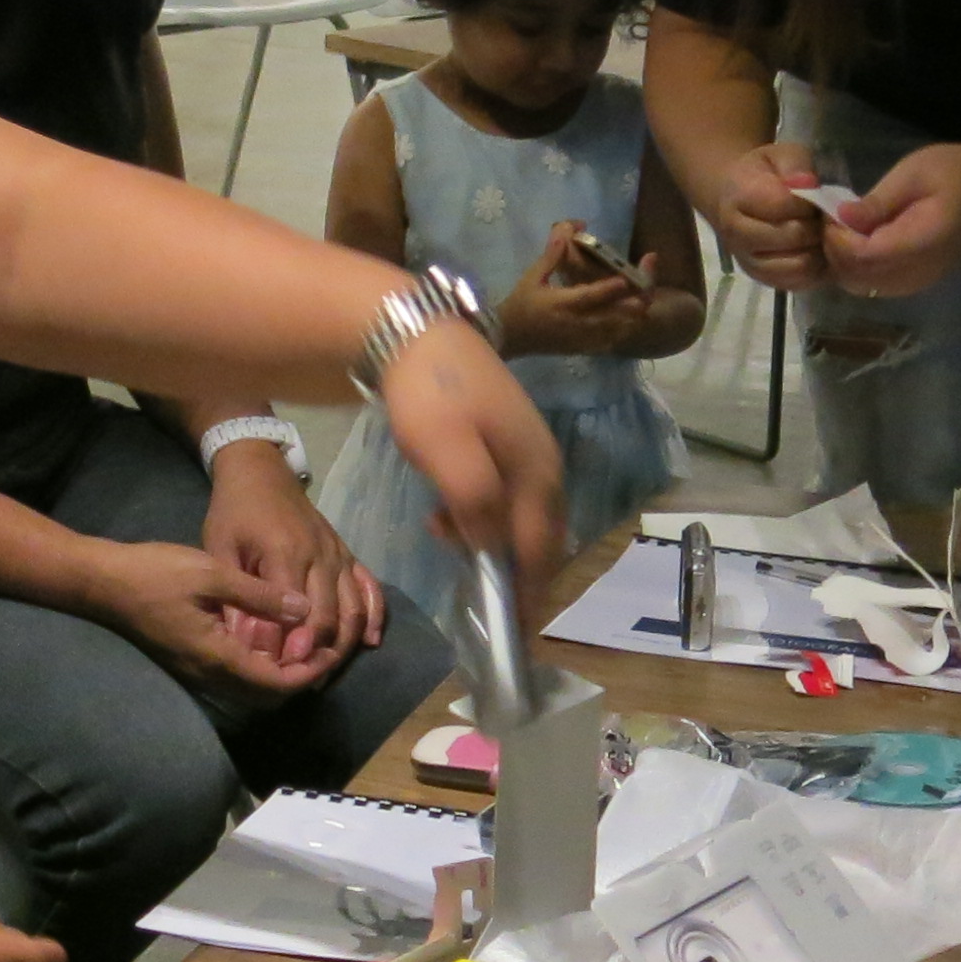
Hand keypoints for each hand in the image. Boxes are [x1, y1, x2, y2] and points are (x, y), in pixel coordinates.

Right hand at [80, 537, 322, 695]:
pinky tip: (269, 636)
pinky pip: (235, 677)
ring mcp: (198, 672)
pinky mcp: (190, 662)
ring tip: (302, 641)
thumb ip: (259, 596)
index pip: (278, 683)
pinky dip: (260, 666)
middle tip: (323, 646)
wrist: (103, 583)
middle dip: (301, 677)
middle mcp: (211, 675)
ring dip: (280, 673)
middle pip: (268, 695)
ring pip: (251, 689)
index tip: (332, 648)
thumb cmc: (155, 574)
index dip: (311, 671)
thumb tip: (303, 611)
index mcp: (220, 657)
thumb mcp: (212, 575)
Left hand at [198, 441, 384, 677]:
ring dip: (344, 644)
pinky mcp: (348, 553)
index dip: (290, 647)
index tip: (280, 671)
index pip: (295, 614)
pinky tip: (369, 643)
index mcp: (285, 554)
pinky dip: (374, 616)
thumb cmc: (234, 512)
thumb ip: (235, 595)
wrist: (260, 471)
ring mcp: (339, 554)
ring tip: (325, 671)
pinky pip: (370, 587)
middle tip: (302, 680)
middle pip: (329, 617)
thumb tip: (243, 643)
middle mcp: (321, 556)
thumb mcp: (220, 550)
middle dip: (318, 653)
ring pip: (354, 608)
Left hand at [375, 320, 565, 608]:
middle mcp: (545, 465)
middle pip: (541, 536)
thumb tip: (491, 551)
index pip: (541, 549)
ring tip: (444, 535)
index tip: (515, 629)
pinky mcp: (506, 439)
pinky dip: (482, 514)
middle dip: (514, 571)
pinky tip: (446, 510)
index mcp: (539, 472)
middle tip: (479, 594)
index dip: (528, 591)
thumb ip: (476, 507)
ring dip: (491, 539)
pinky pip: (506, 494)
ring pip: (522, 516)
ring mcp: (528, 449)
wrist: (415, 332)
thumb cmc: (432, 396)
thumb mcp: (450, 457)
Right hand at [493, 221, 653, 359]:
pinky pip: (607, 344)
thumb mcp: (533, 276)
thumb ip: (553, 254)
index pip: (590, 296)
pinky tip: (628, 325)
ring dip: (630, 319)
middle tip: (648, 293)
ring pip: (614, 332)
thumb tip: (569, 229)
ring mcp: (580, 338)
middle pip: (611, 317)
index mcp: (562, 303)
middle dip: (631, 306)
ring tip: (645, 306)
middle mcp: (575, 323)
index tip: (627, 278)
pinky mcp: (580, 348)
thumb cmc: (520, 303)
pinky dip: (620, 334)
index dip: (610, 288)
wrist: (508, 336)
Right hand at [715, 141, 837, 290]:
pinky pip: (798, 282)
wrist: (734, 198)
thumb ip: (796, 165)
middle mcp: (738, 234)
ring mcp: (749, 261)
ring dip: (817, 250)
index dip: (808, 201)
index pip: (784, 205)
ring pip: (798, 265)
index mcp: (740, 197)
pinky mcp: (762, 280)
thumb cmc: (765, 173)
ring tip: (817, 234)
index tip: (813, 195)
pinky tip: (815, 250)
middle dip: (815, 225)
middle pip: (792, 237)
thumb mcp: (781, 154)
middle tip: (819, 216)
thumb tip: (808, 184)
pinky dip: (815, 269)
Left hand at [817, 139, 960, 301]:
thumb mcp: (914, 173)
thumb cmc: (956, 172)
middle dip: (835, 251)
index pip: (861, 257)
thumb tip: (840, 218)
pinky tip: (859, 241)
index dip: (837, 239)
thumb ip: (877, 201)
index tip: (831, 212)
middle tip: (833, 219)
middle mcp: (918, 272)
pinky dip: (857, 268)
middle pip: (856, 278)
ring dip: (843, 262)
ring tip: (845, 228)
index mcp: (920, 243)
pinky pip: (875, 285)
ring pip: (862, 286)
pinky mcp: (916, 282)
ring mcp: (918, 282)